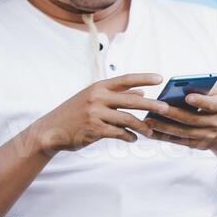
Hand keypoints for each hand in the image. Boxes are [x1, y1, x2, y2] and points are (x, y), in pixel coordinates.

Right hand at [29, 73, 160, 155]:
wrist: (50, 131)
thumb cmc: (75, 113)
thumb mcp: (93, 99)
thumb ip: (116, 95)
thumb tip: (141, 92)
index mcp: (98, 87)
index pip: (125, 79)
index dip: (144, 78)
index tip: (160, 78)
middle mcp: (97, 98)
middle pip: (131, 100)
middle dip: (151, 104)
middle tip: (166, 108)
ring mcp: (95, 114)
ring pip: (127, 119)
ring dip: (142, 126)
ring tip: (150, 131)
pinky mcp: (94, 130)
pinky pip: (118, 133)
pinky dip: (128, 136)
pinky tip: (133, 138)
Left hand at [145, 84, 216, 158]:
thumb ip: (205, 87)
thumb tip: (184, 84)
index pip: (211, 104)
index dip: (200, 101)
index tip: (187, 97)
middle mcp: (215, 123)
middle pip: (192, 119)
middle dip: (174, 113)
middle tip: (158, 107)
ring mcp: (205, 136)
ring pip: (182, 132)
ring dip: (164, 127)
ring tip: (148, 120)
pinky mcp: (196, 145)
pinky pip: (177, 141)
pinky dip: (163, 137)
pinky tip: (150, 131)